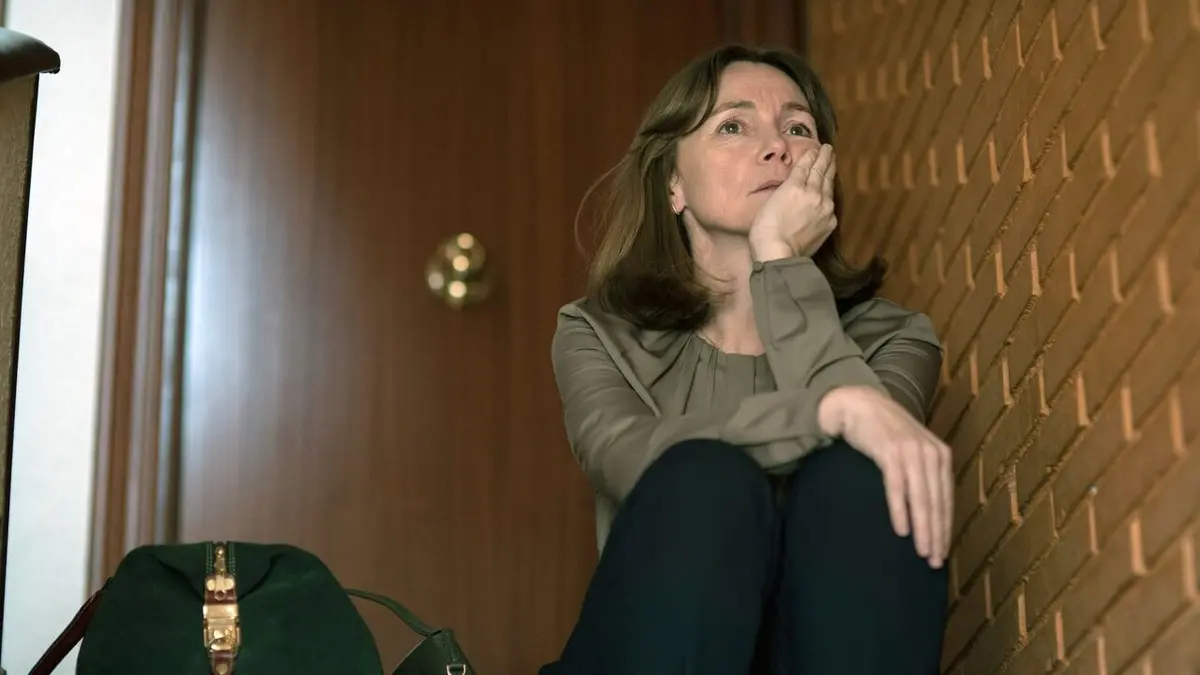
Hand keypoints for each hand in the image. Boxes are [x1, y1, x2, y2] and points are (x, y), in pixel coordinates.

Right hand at [748, 143, 837, 261]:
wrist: (780, 255)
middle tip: (828, 149)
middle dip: (825, 158)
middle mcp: (814, 193)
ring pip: (829, 185)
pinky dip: (830, 192)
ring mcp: (825, 208)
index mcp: (796, 186)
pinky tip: (830, 190)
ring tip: (832, 162)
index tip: (816, 148)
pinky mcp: (830, 222)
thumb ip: (784, 190)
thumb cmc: (765, 230)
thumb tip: (794, 184)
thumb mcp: (769, 202)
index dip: (811, 155)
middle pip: (821, 171)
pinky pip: (831, 202)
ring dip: (831, 171)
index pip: (806, 165)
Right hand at [818, 385, 952, 568]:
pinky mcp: (890, 451)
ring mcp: (911, 451)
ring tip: (922, 552)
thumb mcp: (910, 451)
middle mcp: (930, 453)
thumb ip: (922, 474)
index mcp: (940, 455)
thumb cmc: (883, 432)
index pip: (946, 500)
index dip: (945, 528)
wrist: (859, 404)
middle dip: (937, 534)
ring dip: (923, 529)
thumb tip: (928, 511)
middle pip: (936, 502)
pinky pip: (897, 487)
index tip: (942, 553)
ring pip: (921, 499)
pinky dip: (900, 511)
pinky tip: (901, 530)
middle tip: (934, 562)